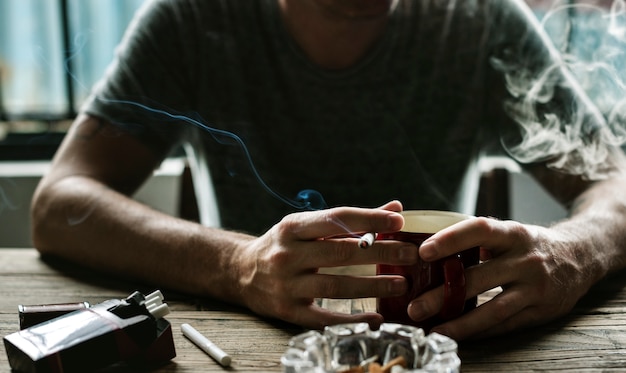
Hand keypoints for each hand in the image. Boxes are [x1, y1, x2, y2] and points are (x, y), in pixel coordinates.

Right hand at [236, 201, 419, 328]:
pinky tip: (376, 317)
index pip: (337, 219)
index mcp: (293, 227)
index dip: (369, 219)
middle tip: (411, 254)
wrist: (240, 271)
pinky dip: (352, 320)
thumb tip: (395, 208)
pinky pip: (324, 318)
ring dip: (373, 285)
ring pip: (336, 286)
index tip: (398, 222)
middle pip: (341, 253)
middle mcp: (287, 254)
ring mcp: (286, 284)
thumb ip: (350, 220)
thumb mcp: (307, 226)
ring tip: (402, 283)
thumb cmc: (283, 245)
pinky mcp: (287, 311)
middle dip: (380, 253)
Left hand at [407, 217, 598, 339]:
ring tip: (434, 331)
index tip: (423, 252)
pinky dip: (480, 331)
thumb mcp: (508, 233)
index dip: (451, 239)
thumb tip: (426, 250)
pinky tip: (458, 335)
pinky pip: (505, 325)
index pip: (480, 230)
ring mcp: (535, 288)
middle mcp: (526, 260)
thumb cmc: (528, 244)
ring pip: (493, 310)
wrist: (580, 256)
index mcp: (513, 233)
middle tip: (414, 307)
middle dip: (444, 295)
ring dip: (460, 323)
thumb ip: (475, 239)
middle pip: (480, 278)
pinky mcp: (541, 311)